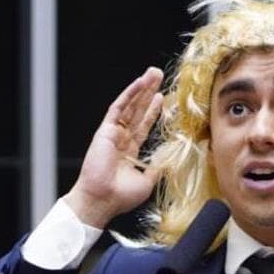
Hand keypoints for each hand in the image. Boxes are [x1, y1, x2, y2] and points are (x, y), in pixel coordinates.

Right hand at [64, 67, 164, 227]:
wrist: (103, 200)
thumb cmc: (121, 196)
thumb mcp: (148, 181)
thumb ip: (157, 167)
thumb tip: (170, 159)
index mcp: (130, 152)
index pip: (143, 126)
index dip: (153, 112)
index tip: (163, 98)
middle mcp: (121, 140)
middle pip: (137, 111)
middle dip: (149, 93)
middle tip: (158, 76)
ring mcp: (113, 133)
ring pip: (129, 106)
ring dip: (141, 89)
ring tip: (152, 73)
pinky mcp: (105, 131)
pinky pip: (118, 108)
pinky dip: (129, 95)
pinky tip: (139, 84)